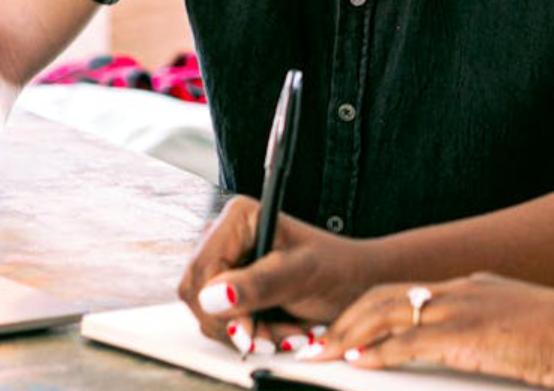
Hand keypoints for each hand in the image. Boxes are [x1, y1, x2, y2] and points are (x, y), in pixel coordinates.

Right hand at [178, 195, 378, 355]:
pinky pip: (222, 322)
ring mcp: (225, 265)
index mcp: (238, 218)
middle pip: (197, 294)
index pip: (201, 269)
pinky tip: (278, 330)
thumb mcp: (302, 274)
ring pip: (208, 314)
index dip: (218, 305)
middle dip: (237, 323)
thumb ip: (259, 284)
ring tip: (287, 331)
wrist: (356, 283)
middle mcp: (224, 237)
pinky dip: (250, 335)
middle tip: (276, 336)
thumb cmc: (337, 268)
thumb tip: (213, 297)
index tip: (247, 330)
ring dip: (248, 333)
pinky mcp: (230, 289)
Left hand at [319, 273, 553, 389]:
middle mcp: (461, 291)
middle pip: (385, 296)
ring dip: (350, 334)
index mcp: (473, 289)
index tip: (345, 329)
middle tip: (318, 341)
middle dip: (347, 319)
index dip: (370, 310)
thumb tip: (470, 354)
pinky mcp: (467, 334)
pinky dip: (379, 351)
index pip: (406, 293)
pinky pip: (410, 341)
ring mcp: (463, 309)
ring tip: (323, 353)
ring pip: (387, 313)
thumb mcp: (517, 333)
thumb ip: (486, 340)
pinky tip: (358, 362)